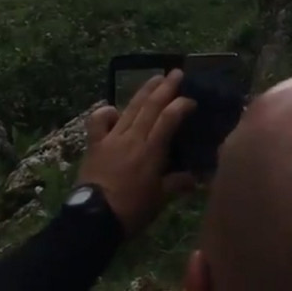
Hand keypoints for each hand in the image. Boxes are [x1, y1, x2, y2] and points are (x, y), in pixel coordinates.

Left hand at [77, 69, 197, 236]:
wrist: (93, 218)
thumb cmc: (131, 211)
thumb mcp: (159, 200)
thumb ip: (177, 184)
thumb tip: (197, 178)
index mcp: (151, 151)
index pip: (168, 119)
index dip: (181, 105)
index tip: (191, 100)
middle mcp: (132, 138)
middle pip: (150, 106)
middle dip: (165, 87)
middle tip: (176, 72)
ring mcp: (112, 138)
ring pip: (130, 108)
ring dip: (143, 91)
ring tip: (154, 78)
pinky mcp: (95, 144)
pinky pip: (99, 121)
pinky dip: (106, 112)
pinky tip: (114, 110)